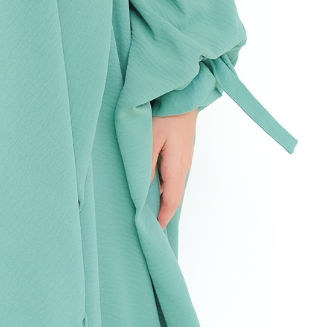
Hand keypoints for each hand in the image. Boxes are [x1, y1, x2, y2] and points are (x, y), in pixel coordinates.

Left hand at [150, 109, 197, 229]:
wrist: (183, 94)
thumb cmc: (166, 114)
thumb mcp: (150, 139)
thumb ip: (146, 165)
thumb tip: (142, 190)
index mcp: (177, 168)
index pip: (171, 201)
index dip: (163, 218)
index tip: (154, 232)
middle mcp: (184, 166)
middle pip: (174, 196)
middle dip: (163, 212)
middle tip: (149, 225)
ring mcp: (184, 158)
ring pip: (173, 185)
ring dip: (163, 198)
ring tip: (149, 210)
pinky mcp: (180, 150)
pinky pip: (172, 174)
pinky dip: (164, 185)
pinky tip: (152, 185)